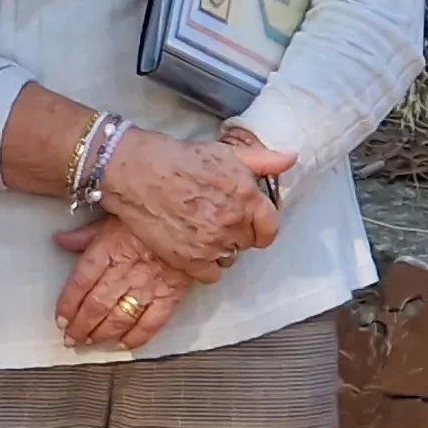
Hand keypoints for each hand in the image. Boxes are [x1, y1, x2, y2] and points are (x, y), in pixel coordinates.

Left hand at [55, 220, 188, 349]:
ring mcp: (149, 286)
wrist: (194, 219)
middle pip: (96, 305)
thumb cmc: (151, 215)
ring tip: (89, 342)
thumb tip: (59, 240)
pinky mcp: (170, 296)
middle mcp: (126, 271)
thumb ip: (85, 234)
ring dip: (101, 334)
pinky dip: (136, 337)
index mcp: (109, 249)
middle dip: (81, 326)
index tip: (60, 319)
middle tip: (71, 338)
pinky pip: (151, 323)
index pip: (80, 282)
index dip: (68, 304)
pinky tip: (122, 345)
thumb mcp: (114, 216)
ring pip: (119, 317)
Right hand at [99, 128, 293, 277]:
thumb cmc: (179, 159)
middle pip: (246, 242)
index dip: (260, 227)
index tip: (250, 225)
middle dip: (235, 233)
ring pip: (229, 259)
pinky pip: (210, 275)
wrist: (137, 173)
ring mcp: (212, 245)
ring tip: (200, 232)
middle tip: (214, 220)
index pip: (270, 227)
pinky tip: (191, 248)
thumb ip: (263, 160)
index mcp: (247, 196)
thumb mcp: (225, 152)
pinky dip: (203, 266)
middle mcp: (233, 223)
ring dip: (219, 249)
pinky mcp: (189, 261)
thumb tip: (291, 159)